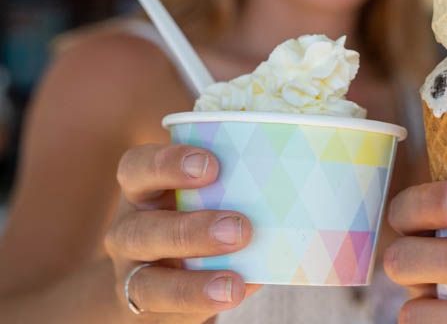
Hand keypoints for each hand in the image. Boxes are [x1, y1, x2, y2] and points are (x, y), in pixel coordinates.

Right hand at [104, 144, 258, 321]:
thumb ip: (233, 184)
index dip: (168, 164)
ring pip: (146, 282)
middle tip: (239, 228)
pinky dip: (202, 304)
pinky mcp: (146, 307)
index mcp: (142, 189)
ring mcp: (133, 273)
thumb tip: (291, 190)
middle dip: (190, 230)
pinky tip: (237, 292)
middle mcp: (130, 229)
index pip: (137, 167)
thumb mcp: (204, 190)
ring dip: (193, 284)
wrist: (164, 271)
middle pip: (138, 230)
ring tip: (233, 284)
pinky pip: (167, 313)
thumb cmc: (199, 212)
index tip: (211, 165)